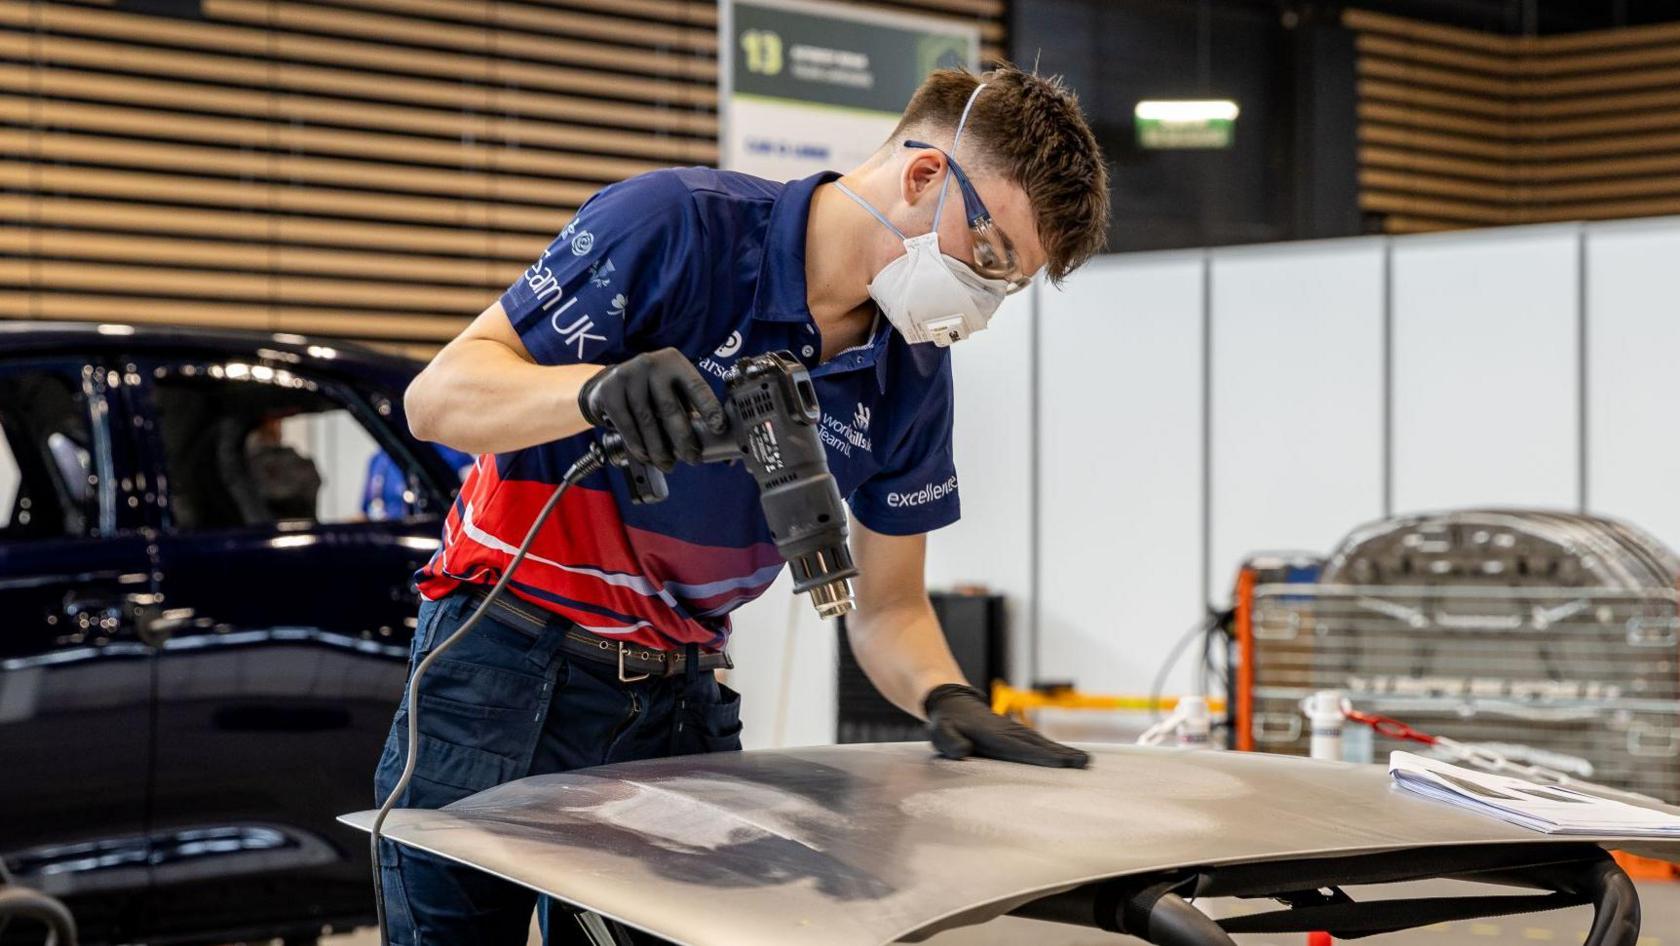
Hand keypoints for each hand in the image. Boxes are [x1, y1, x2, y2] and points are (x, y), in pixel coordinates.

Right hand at [578, 348, 726, 469]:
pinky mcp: (610, 391)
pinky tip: (646, 456)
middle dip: (684, 439)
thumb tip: (711, 440)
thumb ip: (688, 407)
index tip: (718, 428)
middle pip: (670, 408)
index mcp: (674, 362)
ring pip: (647, 421)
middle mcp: (651, 364)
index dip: (709, 408)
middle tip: (692, 459)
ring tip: (668, 464)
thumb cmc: (650, 388)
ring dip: (659, 449)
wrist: (609, 381)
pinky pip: (626, 425)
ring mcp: (628, 376)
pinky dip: (638, 445)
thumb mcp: (671, 388)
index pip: (696, 386)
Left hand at [924, 684, 1089, 767]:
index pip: (1021, 747)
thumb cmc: (945, 722)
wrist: (950, 701)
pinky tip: (1064, 756)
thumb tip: (963, 751)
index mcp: (992, 734)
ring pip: (1040, 741)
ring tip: (1083, 760)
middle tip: (1085, 762)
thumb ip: (950, 741)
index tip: (1063, 762)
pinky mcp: (1013, 732)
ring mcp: (1012, 730)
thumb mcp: (940, 731)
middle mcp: (1007, 731)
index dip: (1042, 755)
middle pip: (1039, 744)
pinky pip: (1036, 741)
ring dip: (1062, 751)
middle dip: (1062, 754)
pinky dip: (1052, 748)